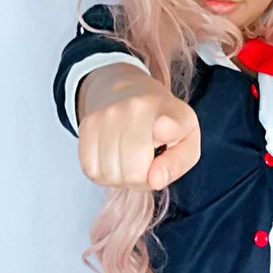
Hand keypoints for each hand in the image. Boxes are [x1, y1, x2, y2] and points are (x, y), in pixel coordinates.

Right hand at [78, 72, 200, 192]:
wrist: (131, 92)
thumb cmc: (166, 124)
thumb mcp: (187, 141)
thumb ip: (177, 163)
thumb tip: (155, 180)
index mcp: (167, 111)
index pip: (167, 128)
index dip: (166, 138)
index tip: (163, 134)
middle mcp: (131, 108)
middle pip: (133, 173)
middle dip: (142, 179)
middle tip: (148, 164)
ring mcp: (105, 116)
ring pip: (109, 175)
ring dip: (121, 178)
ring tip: (131, 161)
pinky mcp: (86, 125)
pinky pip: (91, 170)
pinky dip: (104, 174)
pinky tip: (114, 160)